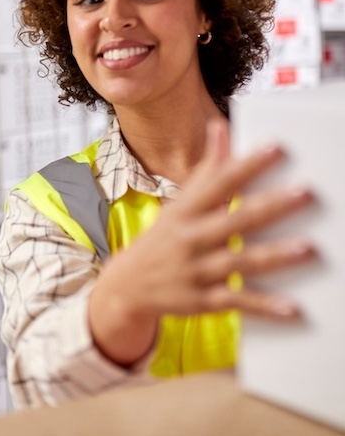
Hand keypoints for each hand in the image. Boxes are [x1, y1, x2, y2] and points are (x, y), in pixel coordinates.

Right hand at [89, 118, 316, 365]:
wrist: (128, 285)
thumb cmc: (164, 237)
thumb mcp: (180, 202)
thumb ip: (207, 169)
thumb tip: (220, 128)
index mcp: (186, 209)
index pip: (220, 182)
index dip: (248, 164)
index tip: (277, 148)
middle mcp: (190, 238)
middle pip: (235, 220)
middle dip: (270, 206)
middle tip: (305, 191)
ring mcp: (196, 271)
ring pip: (238, 261)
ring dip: (273, 255)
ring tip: (307, 246)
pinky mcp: (203, 302)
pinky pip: (236, 302)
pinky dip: (264, 306)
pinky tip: (293, 307)